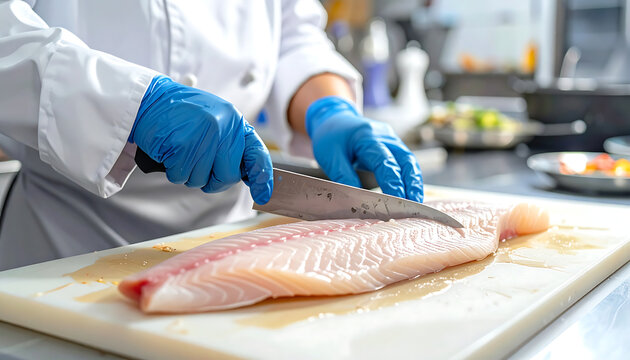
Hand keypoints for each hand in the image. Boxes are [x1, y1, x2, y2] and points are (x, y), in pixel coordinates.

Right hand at [129, 75, 272, 203]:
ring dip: (189, 173)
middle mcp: (224, 128)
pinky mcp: (182, 146)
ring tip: (181, 150)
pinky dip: (173, 170)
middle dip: (213, 179)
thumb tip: (247, 175)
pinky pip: (181, 176)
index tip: (263, 195)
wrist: (149, 100)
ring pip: (202, 180)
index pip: (257, 154)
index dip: (262, 177)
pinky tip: (170, 152)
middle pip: (228, 176)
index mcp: (235, 121)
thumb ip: (231, 143)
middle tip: (198, 165)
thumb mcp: (215, 120)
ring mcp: (204, 137)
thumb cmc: (182, 114)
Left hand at [305, 96, 422, 201]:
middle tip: (413, 204)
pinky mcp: (393, 145)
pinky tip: (409, 192)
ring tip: (415, 202)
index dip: (392, 182)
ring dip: (414, 182)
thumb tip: (358, 199)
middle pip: (406, 160)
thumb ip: (344, 177)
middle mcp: (384, 136)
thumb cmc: (331, 137)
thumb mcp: (330, 157)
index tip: (395, 200)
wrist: (334, 118)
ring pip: (409, 161)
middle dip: (412, 183)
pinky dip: (409, 177)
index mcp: (366, 136)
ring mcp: (392, 139)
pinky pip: (405, 162)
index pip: (384, 161)